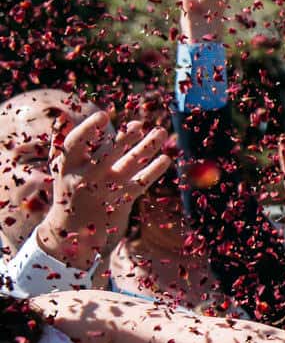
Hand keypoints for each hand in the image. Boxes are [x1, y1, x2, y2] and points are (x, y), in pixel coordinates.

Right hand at [37, 111, 171, 271]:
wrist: (74, 229)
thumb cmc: (69, 189)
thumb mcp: (59, 168)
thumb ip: (60, 144)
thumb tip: (64, 117)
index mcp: (67, 167)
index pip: (75, 143)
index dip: (88, 128)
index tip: (103, 114)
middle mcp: (86, 178)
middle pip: (108, 154)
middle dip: (126, 138)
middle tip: (140, 124)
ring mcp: (105, 190)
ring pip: (129, 165)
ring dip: (148, 148)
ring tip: (162, 132)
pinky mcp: (121, 201)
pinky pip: (141, 183)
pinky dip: (154, 170)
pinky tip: (166, 158)